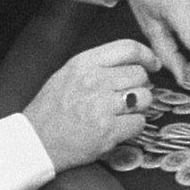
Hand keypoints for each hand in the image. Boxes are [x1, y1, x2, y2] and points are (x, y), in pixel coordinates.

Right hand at [23, 38, 160, 168]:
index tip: (153, 64)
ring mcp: (102, 106)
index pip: (128, 48)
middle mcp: (94, 81)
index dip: (147, 55)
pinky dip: (133, 126)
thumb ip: (98, 65)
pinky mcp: (108, 130)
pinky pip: (140, 122)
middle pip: (140, 74)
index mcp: (84, 63)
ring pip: (145, 98)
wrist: (36, 142)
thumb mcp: (68, 74)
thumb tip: (133, 63)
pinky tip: (117, 127)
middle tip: (125, 96)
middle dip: (138, 85)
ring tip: (120, 112)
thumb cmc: (51, 109)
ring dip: (138, 107)